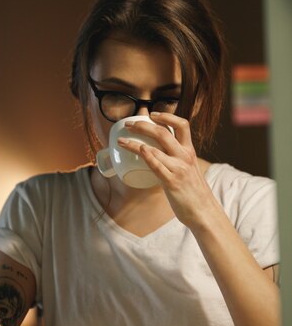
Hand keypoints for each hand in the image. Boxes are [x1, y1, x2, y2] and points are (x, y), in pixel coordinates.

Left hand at [118, 112, 219, 227]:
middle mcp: (185, 156)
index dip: (166, 116)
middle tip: (129, 124)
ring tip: (121, 141)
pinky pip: (157, 166)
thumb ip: (175, 159)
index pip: (182, 125)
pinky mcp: (172, 182)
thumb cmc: (192, 191)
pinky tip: (139, 150)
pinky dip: (147, 156)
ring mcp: (178, 168)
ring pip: (155, 148)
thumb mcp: (188, 168)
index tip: (152, 114)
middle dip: (143, 125)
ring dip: (135, 143)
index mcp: (189, 151)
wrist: (203, 211)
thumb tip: (156, 155)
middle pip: (163, 133)